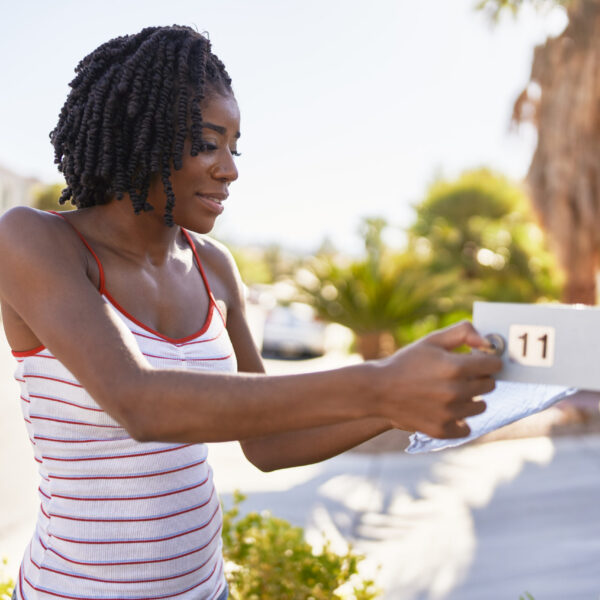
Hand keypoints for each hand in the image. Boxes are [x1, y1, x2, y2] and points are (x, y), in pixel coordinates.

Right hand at [374, 321, 502, 438]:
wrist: (378, 389)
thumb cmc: (406, 362)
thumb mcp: (432, 341)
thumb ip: (462, 333)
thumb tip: (487, 341)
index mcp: (456, 367)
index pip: (494, 365)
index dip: (486, 361)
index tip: (476, 361)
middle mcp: (456, 392)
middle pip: (490, 386)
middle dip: (478, 378)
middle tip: (458, 375)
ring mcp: (450, 413)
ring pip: (480, 406)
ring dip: (470, 399)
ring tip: (449, 392)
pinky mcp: (442, 430)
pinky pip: (466, 428)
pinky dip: (459, 421)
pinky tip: (445, 410)